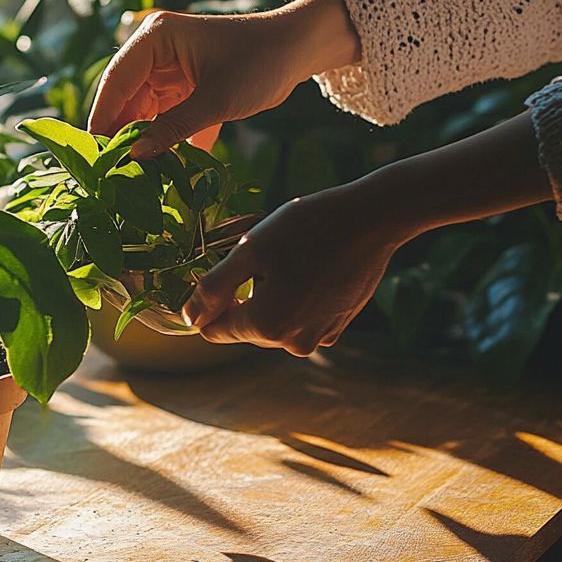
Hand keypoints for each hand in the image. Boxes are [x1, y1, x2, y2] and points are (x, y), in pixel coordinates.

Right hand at [87, 0, 359, 158]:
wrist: (299, 50)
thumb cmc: (260, 63)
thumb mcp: (215, 101)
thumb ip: (171, 130)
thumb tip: (134, 157)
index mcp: (155, 39)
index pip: (116, 81)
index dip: (103, 118)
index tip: (95, 154)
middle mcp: (155, 52)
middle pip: (125, 99)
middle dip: (121, 135)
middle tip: (112, 172)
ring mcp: (168, 70)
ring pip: (142, 111)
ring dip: (142, 142)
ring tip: (134, 176)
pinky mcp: (183, 87)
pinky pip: (163, 117)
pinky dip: (163, 141)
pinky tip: (160, 169)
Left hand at [181, 183, 405, 355]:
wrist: (373, 219)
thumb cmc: (307, 228)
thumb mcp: (249, 250)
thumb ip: (213, 289)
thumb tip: (189, 319)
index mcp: (266, 325)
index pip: (213, 330)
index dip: (210, 303)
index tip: (223, 271)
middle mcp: (292, 342)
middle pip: (244, 328)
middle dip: (243, 298)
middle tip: (262, 257)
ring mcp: (319, 337)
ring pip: (272, 323)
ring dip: (270, 297)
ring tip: (289, 261)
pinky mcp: (337, 326)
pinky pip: (300, 319)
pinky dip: (297, 299)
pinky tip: (310, 269)